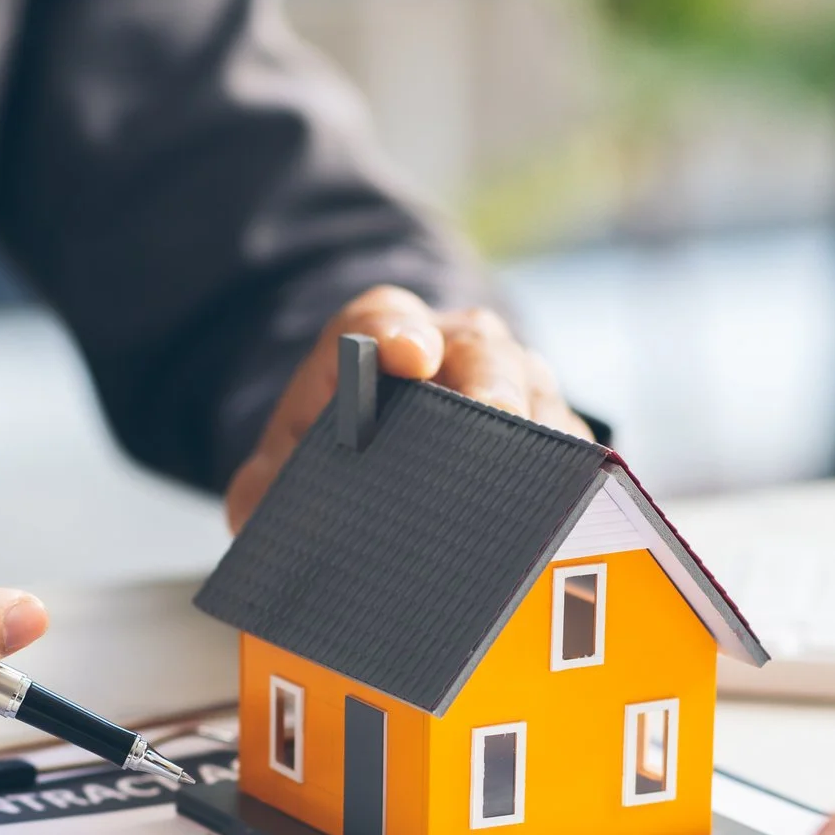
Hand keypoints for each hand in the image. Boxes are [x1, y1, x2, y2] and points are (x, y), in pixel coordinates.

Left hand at [225, 286, 591, 530]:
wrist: (379, 463)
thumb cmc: (330, 458)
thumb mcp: (279, 472)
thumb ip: (263, 488)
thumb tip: (264, 516)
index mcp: (377, 340)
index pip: (382, 318)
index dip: (394, 330)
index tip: (405, 353)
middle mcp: (454, 348)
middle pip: (479, 347)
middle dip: (488, 382)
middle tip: (493, 415)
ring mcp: (510, 386)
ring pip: (535, 390)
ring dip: (541, 431)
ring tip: (543, 474)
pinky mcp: (549, 434)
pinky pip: (570, 445)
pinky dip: (571, 473)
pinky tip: (565, 509)